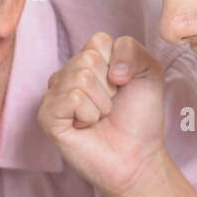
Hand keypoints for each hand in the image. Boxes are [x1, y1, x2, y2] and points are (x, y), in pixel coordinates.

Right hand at [37, 33, 168, 196]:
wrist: (137, 155)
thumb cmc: (140, 117)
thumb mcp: (149, 72)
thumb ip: (131, 50)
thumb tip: (109, 69)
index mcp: (87, 61)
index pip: (98, 41)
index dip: (118, 64)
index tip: (122, 86)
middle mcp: (66, 75)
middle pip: (88, 59)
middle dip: (109, 87)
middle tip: (111, 106)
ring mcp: (54, 96)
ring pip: (80, 78)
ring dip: (101, 103)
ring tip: (100, 117)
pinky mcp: (47, 117)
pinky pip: (72, 99)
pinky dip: (88, 114)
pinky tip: (86, 126)